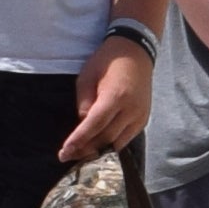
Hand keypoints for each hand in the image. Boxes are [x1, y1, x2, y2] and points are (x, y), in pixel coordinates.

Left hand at [58, 33, 153, 164]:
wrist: (135, 51)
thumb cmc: (107, 61)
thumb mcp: (87, 77)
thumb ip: (84, 103)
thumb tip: (83, 125)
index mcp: (116, 97)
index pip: (94, 125)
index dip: (78, 140)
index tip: (64, 152)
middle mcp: (131, 109)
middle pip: (106, 138)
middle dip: (86, 150)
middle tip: (67, 156)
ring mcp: (140, 115)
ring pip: (118, 143)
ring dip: (99, 150)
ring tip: (81, 154)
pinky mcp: (144, 118)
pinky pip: (127, 138)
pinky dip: (112, 144)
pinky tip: (98, 145)